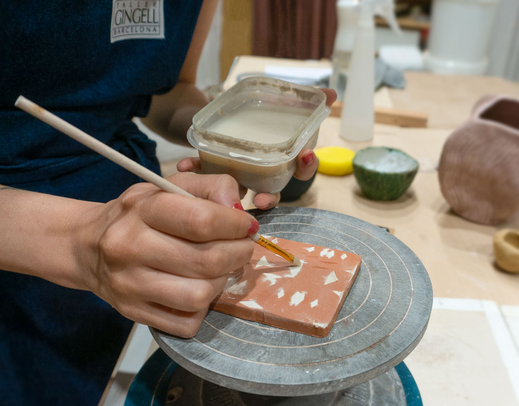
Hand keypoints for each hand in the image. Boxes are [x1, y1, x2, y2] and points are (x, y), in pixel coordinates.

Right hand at [77, 172, 255, 337]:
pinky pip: (187, 322)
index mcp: (141, 209)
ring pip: (200, 295)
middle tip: (241, 248)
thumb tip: (238, 209)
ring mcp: (129, 285)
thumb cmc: (137, 215)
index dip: (236, 225)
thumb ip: (209, 187)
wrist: (86, 247)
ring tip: (218, 270)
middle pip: (207, 260)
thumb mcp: (167, 187)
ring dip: (221, 282)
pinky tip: (197, 289)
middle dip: (238, 254)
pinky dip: (202, 308)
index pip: (201, 220)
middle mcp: (130, 247)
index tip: (246, 226)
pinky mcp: (133, 313)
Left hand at [178, 88, 337, 209]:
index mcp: (282, 157)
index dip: (307, 166)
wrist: (210, 112)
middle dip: (270, 198)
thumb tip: (333, 93)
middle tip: (262, 199)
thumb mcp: (276, 102)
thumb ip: (301, 100)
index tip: (305, 156)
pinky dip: (195, 172)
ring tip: (230, 196)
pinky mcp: (213, 173)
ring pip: (241, 194)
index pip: (302, 170)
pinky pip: (205, 179)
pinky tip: (185, 165)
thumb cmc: (250, 112)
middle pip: (274, 191)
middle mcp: (262, 172)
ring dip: (234, 199)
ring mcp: (238, 176)